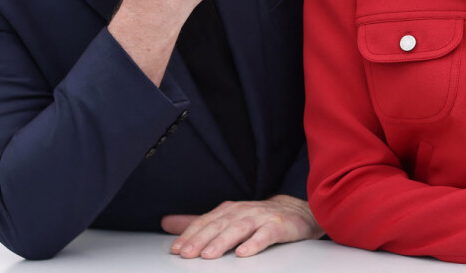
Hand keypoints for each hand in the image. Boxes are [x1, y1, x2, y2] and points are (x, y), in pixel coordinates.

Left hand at [163, 195, 322, 258]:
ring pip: (239, 228)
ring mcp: (261, 217)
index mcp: (229, 209)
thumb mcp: (227, 218)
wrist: (298, 211)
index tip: (177, 249)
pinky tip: (244, 253)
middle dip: (201, 239)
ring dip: (223, 241)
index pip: (206, 221)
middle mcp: (243, 210)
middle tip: (187, 254)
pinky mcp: (279, 226)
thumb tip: (167, 223)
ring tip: (209, 255)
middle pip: (219, 225)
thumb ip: (199, 223)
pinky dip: (254, 243)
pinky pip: (266, 235)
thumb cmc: (259, 218)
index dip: (190, 234)